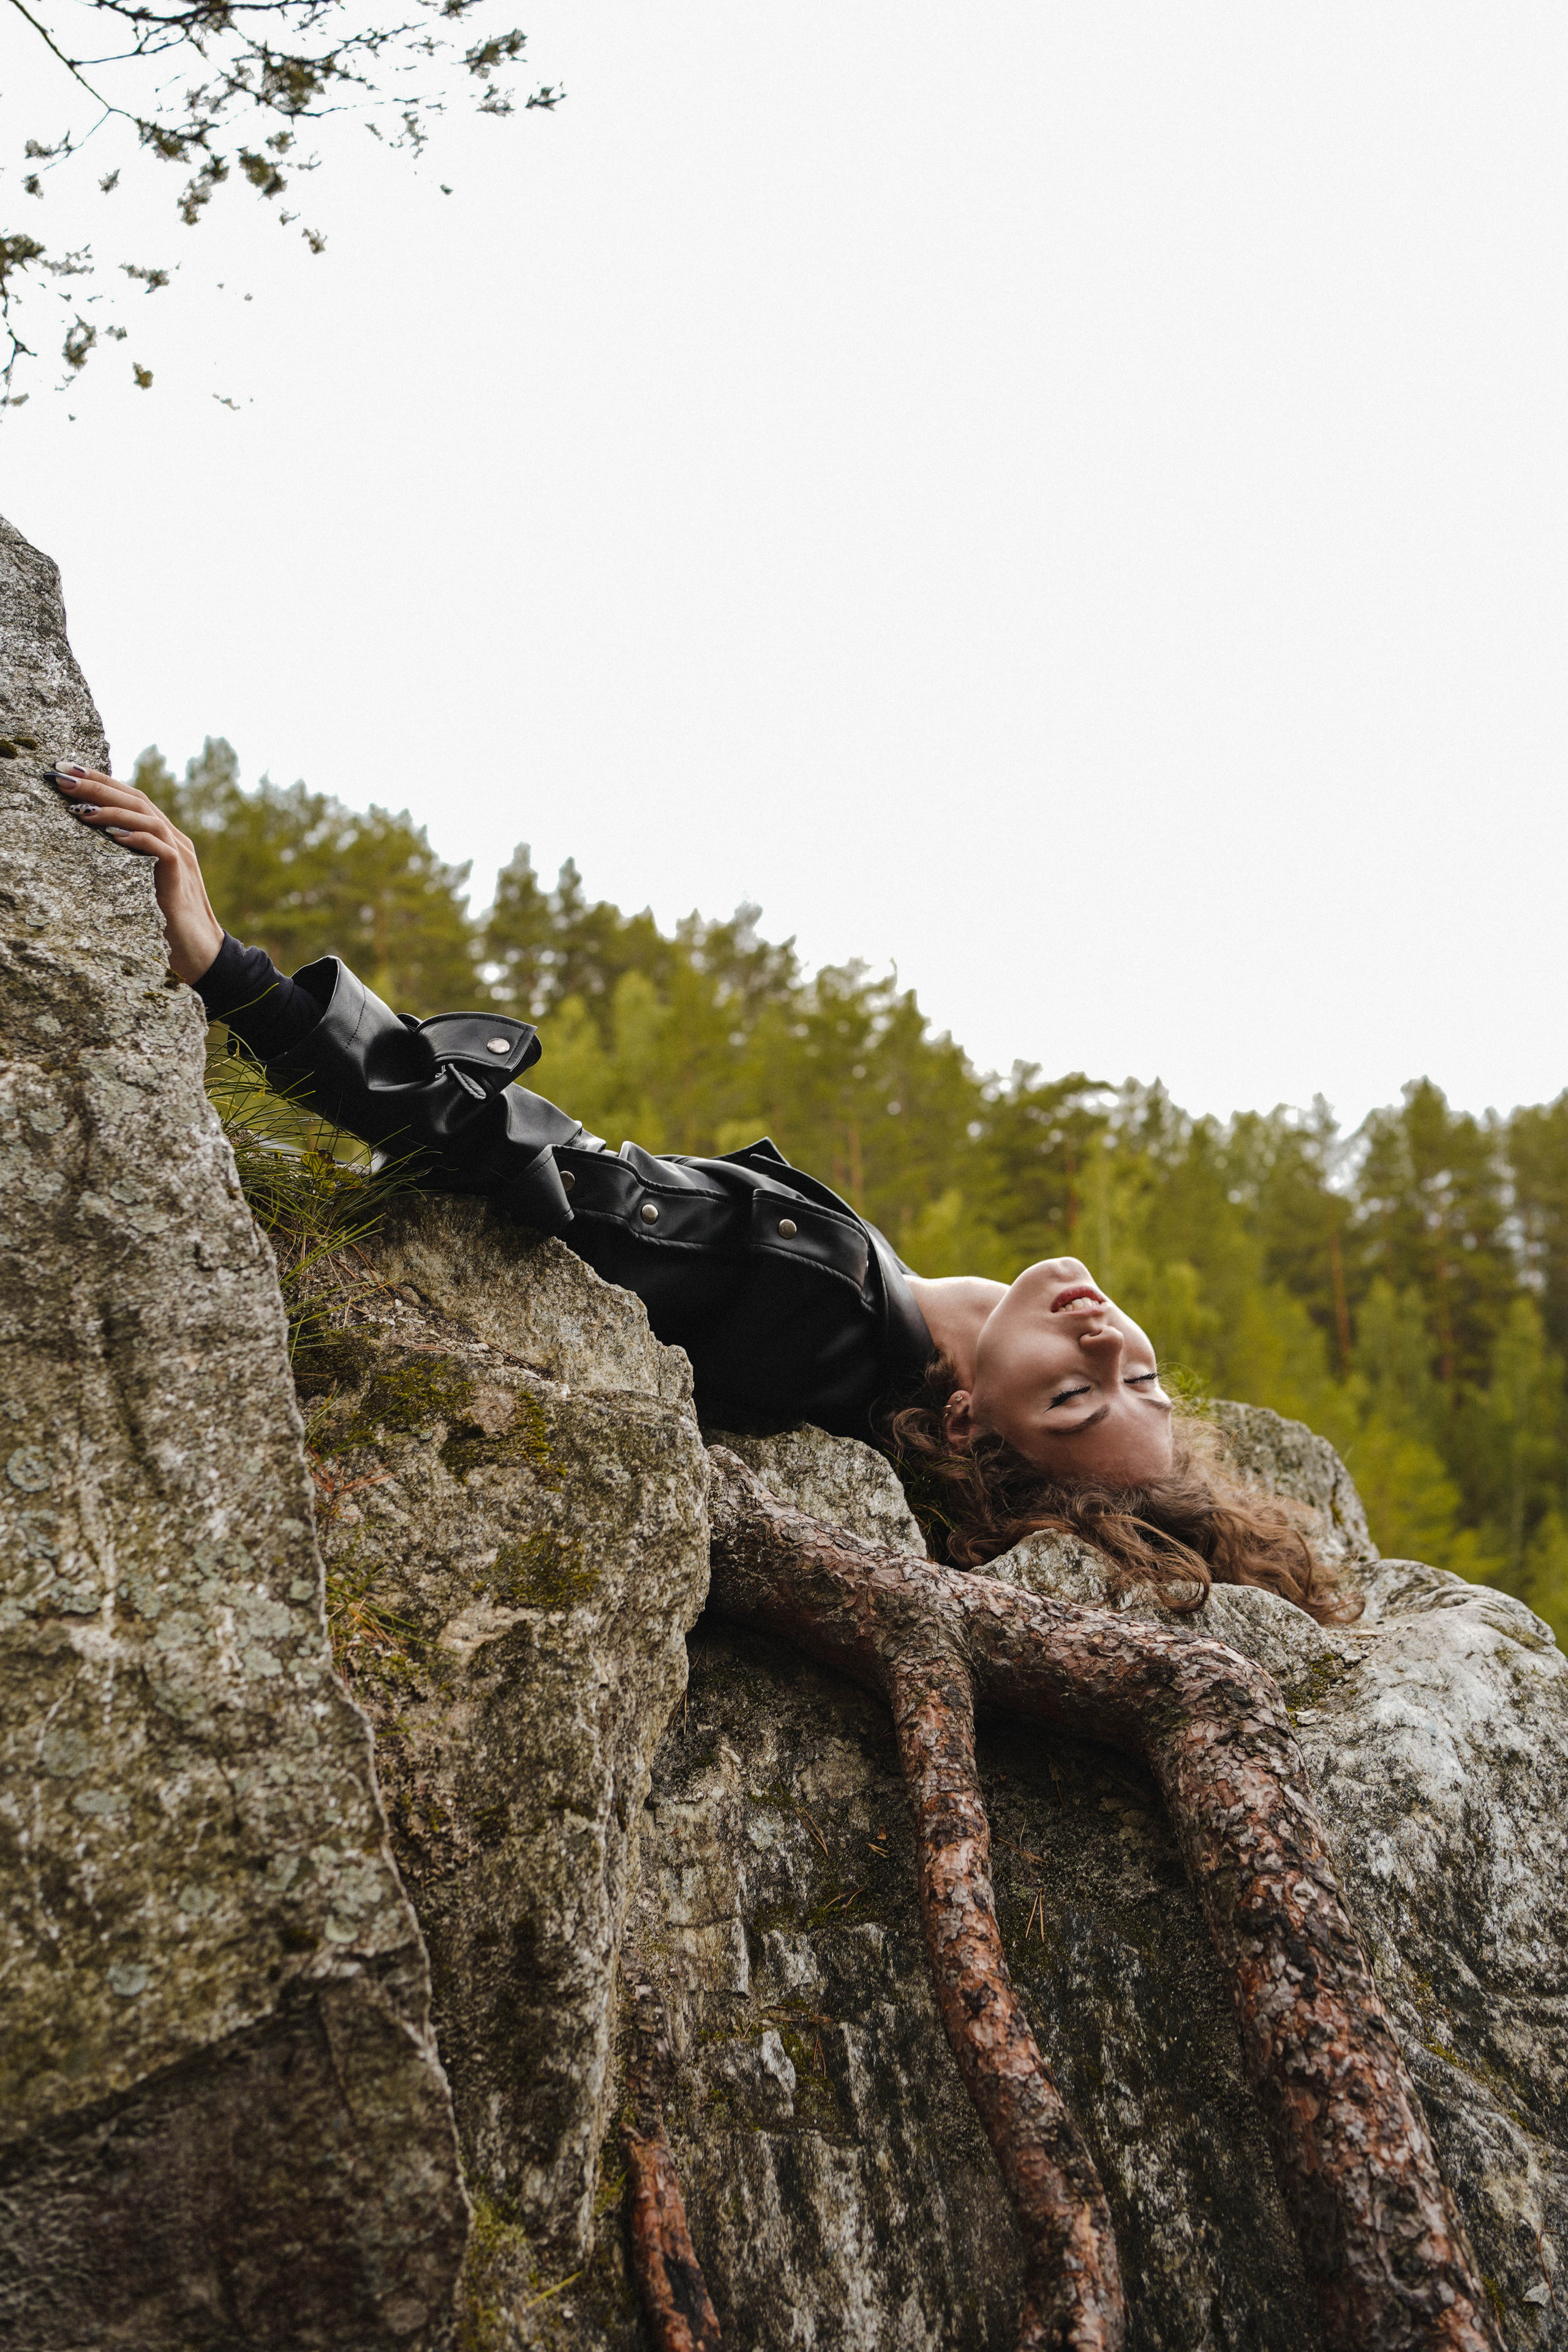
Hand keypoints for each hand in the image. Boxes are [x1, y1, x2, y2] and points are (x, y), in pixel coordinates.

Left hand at [47, 765, 224, 984]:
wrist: (200, 951)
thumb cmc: (165, 921)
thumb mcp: (140, 882)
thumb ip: (126, 858)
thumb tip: (90, 840)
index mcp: (165, 837)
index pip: (132, 799)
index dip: (101, 781)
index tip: (67, 769)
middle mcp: (175, 839)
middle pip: (137, 800)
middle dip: (98, 785)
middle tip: (64, 776)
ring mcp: (181, 856)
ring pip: (148, 818)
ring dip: (111, 810)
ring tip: (79, 807)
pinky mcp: (181, 876)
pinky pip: (160, 849)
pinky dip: (137, 838)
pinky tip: (113, 836)